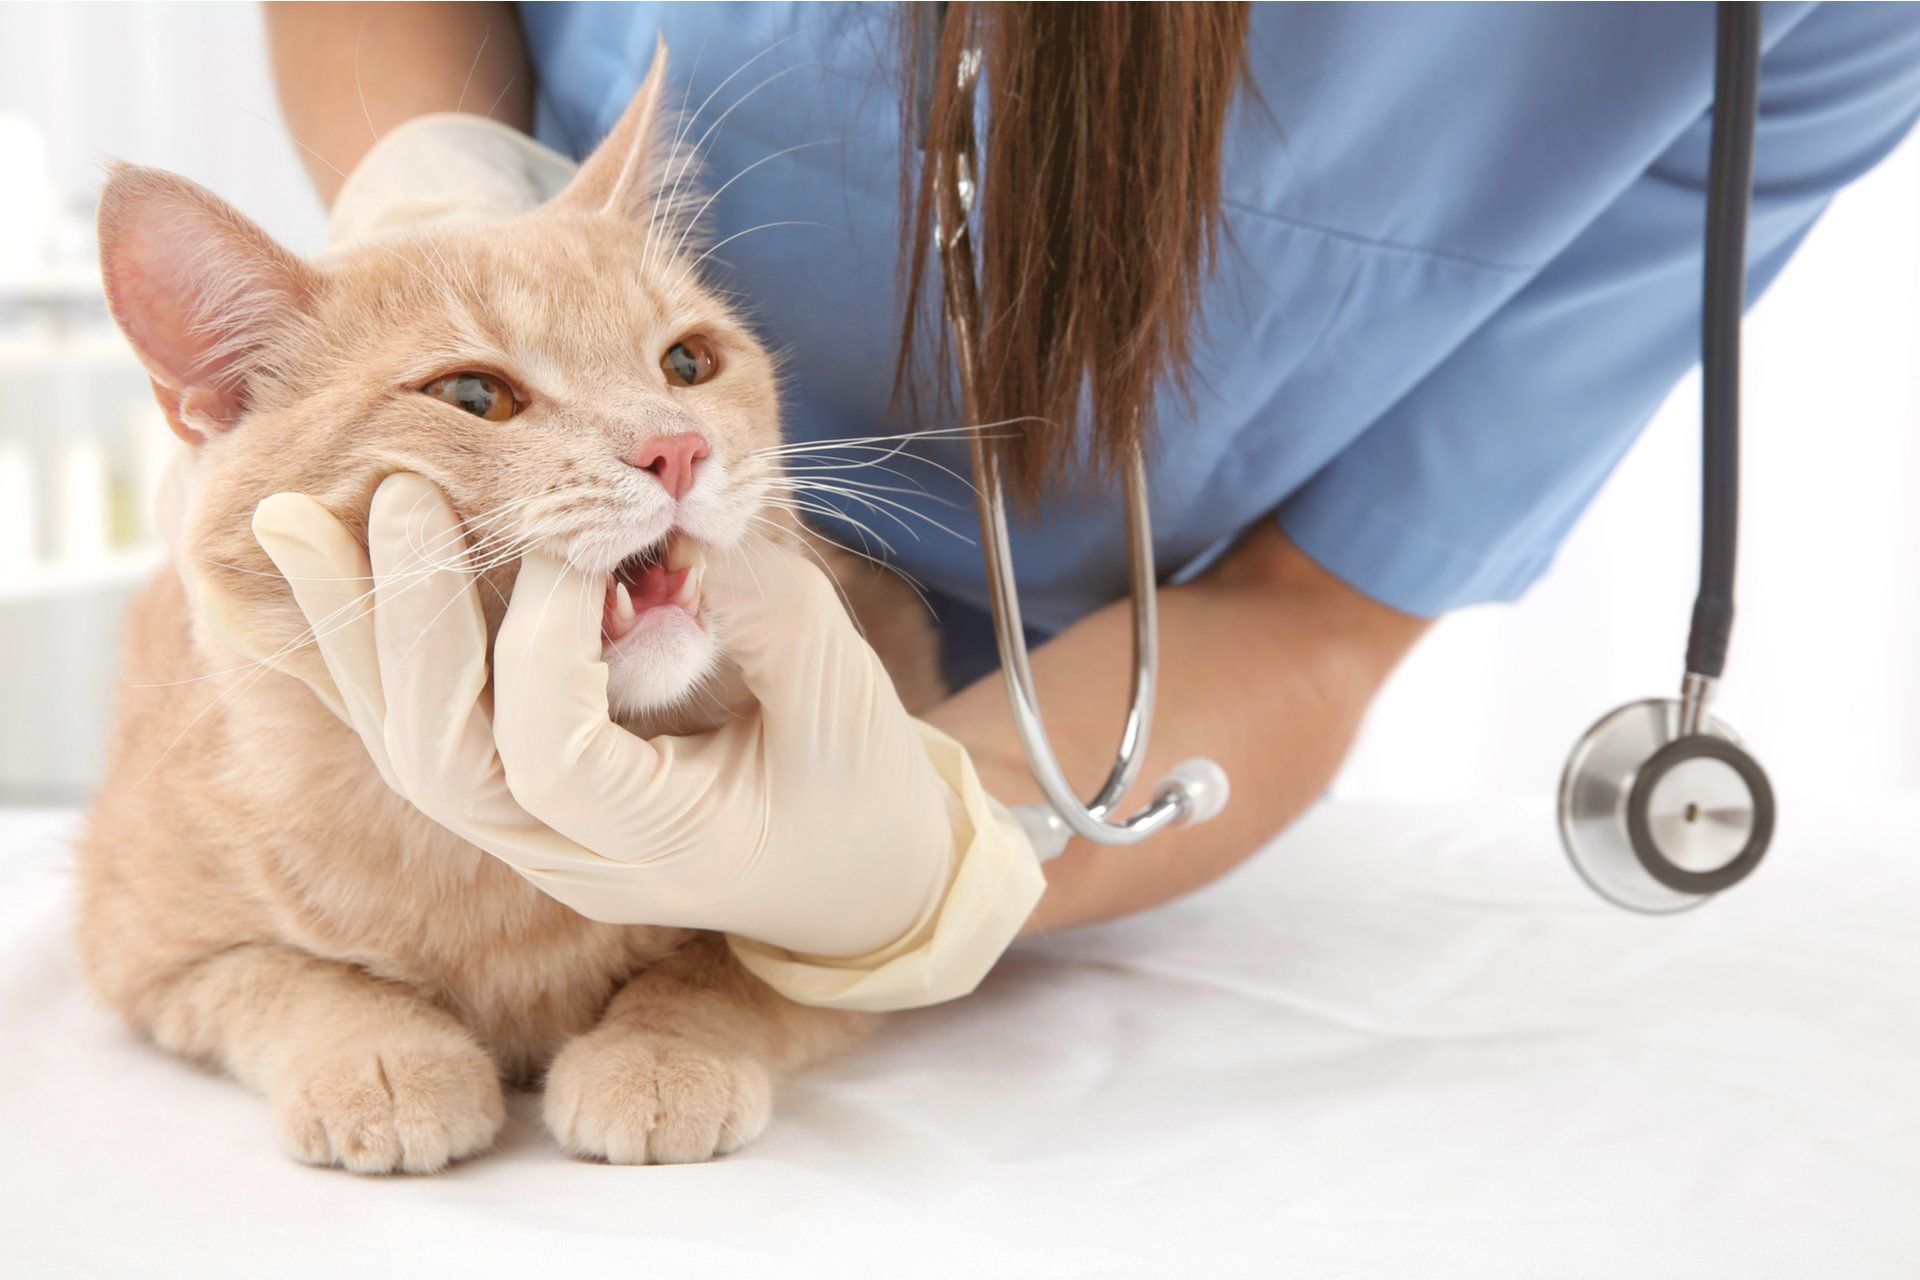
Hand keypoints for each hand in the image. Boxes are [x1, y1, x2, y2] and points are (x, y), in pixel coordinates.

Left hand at [250, 475, 1041, 1004]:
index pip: (555, 754)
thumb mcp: (845, 701)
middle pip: (441, 760)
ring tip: (297, 518)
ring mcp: (527, 835)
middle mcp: (567, 857)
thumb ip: (768, 612)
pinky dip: (361, 650)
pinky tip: (315, 572)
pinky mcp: (514, 795)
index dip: (552, 636)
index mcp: (660, 849)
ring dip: (354, 630)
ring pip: (406, 744)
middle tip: (398, 497)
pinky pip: (414, 727)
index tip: (591, 533)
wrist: (854, 878)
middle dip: (412, 626)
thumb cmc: (858, 787)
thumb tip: (686, 505)